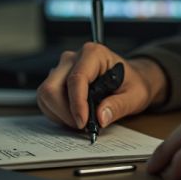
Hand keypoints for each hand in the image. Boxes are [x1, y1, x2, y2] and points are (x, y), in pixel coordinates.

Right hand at [36, 42, 167, 129]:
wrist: (131, 80)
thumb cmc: (133, 83)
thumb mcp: (135, 96)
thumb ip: (119, 105)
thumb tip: (100, 117)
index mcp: (94, 54)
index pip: (76, 78)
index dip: (76, 104)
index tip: (82, 123)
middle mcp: (74, 57)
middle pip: (53, 87)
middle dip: (65, 112)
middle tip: (83, 125)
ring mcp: (63, 68)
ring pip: (46, 94)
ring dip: (60, 114)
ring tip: (81, 121)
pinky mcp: (57, 79)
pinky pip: (46, 99)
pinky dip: (57, 113)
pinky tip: (74, 116)